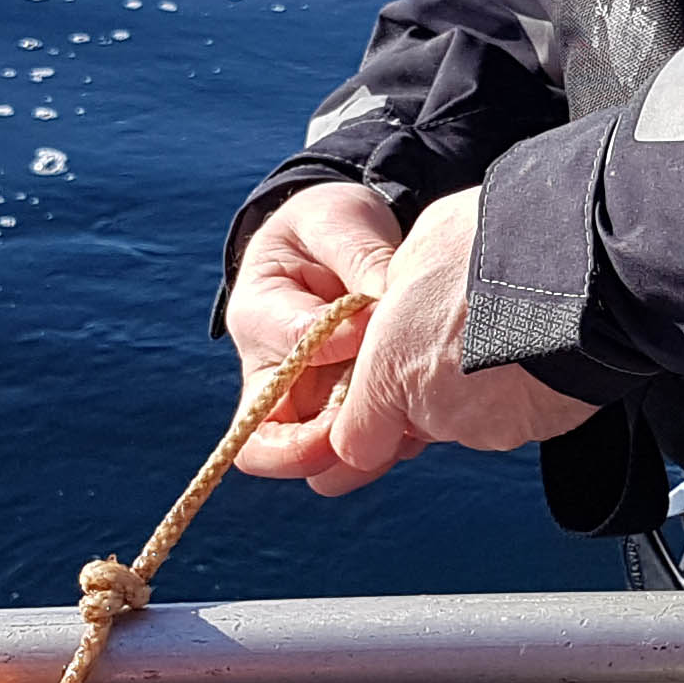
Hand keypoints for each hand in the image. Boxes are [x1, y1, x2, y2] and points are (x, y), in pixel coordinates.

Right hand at [228, 181, 405, 489]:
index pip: (291, 349)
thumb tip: (381, 313)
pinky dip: (388, 447)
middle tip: (373, 432)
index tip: (379, 326)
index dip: (339, 345)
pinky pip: (356, 449)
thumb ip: (359, 261)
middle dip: (315, 450)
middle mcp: (271, 370)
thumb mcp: (340, 223)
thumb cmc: (331, 226)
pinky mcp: (341, 411)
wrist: (340, 241)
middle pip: (266, 443)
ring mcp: (305, 400)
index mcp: (260, 314)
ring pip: (311, 460)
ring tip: (409, 434)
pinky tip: (424, 427)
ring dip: (359, 458)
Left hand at [229, 183, 597, 496]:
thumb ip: (395, 300)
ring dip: (481, 383)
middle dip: (431, 384)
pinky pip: (520, 411)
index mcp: (391, 373)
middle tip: (459, 328)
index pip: (356, 444)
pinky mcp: (542, 426)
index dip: (363, 427)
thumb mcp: (415, 254)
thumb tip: (399, 305)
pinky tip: (538, 343)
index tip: (369, 415)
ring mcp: (495, 427)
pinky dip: (524, 386)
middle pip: (422, 419)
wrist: (580, 262)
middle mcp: (438, 415)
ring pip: (473, 415)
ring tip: (507, 327)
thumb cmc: (487, 245)